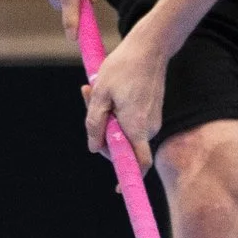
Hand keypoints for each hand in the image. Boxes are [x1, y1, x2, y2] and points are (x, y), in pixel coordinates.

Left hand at [83, 22, 169, 166]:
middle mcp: (148, 128)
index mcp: (136, 126)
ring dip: (106, 119)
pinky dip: (116, 113)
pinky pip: (130, 122)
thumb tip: (93, 146)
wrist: (150, 47)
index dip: (128, 178)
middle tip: (86, 99)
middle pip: (121, 145)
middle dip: (101, 132)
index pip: (138, 162)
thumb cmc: (124, 67)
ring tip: (93, 90)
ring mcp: (151, 120)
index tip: (119, 190)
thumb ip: (94, 124)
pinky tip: (106, 90)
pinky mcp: (151, 112)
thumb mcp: (100, 94)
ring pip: (123, 132)